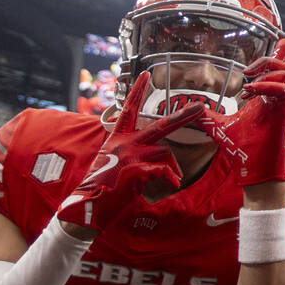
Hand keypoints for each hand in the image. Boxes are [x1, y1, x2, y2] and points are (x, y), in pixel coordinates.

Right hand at [57, 72, 200, 234]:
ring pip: (164, 152)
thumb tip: (160, 152)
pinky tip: (171, 184)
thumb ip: (134, 152)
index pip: (129, 110)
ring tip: (172, 179)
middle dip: (183, 116)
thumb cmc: (102, 188)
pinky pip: (162, 170)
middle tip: (201, 107)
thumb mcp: (114, 163)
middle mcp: (123, 143)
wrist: (84, 209)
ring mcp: (128, 155)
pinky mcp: (133, 169)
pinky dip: (170, 177)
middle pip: (160, 125)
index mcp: (117, 139)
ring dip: (172, 167)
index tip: (145, 74)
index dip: (137, 92)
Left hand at [196, 57, 284, 186]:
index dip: (270, 56)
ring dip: (265, 73)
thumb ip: (208, 117)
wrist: (253, 168)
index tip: (246, 69)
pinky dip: (266, 86)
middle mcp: (274, 96)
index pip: (275, 68)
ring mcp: (279, 102)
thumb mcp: (220, 127)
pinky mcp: (283, 110)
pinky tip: (248, 94)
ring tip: (247, 86)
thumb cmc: (243, 149)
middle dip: (266, 60)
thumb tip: (191, 111)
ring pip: (284, 72)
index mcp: (263, 96)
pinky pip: (282, 89)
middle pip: (282, 64)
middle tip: (247, 71)